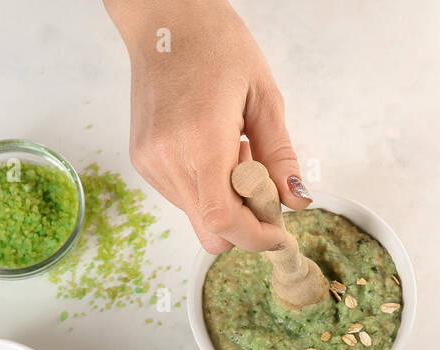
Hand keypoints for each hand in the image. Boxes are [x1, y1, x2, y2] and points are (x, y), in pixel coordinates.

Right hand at [104, 0, 309, 253]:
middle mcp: (168, 158)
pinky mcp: (143, 161)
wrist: (164, 19)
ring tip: (234, 152)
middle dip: (244, 223)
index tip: (278, 233)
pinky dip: (206, 189)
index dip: (255, 237)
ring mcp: (150, 163)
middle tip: (261, 184)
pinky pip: (182, 198)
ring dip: (225, 203)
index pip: (222, 221)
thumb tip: (297, 200)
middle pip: (210, 232)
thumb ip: (280, 155)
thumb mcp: (264, 97)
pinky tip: (213, 150)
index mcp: (201, 141)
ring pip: (197, 218)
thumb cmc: (217, 46)